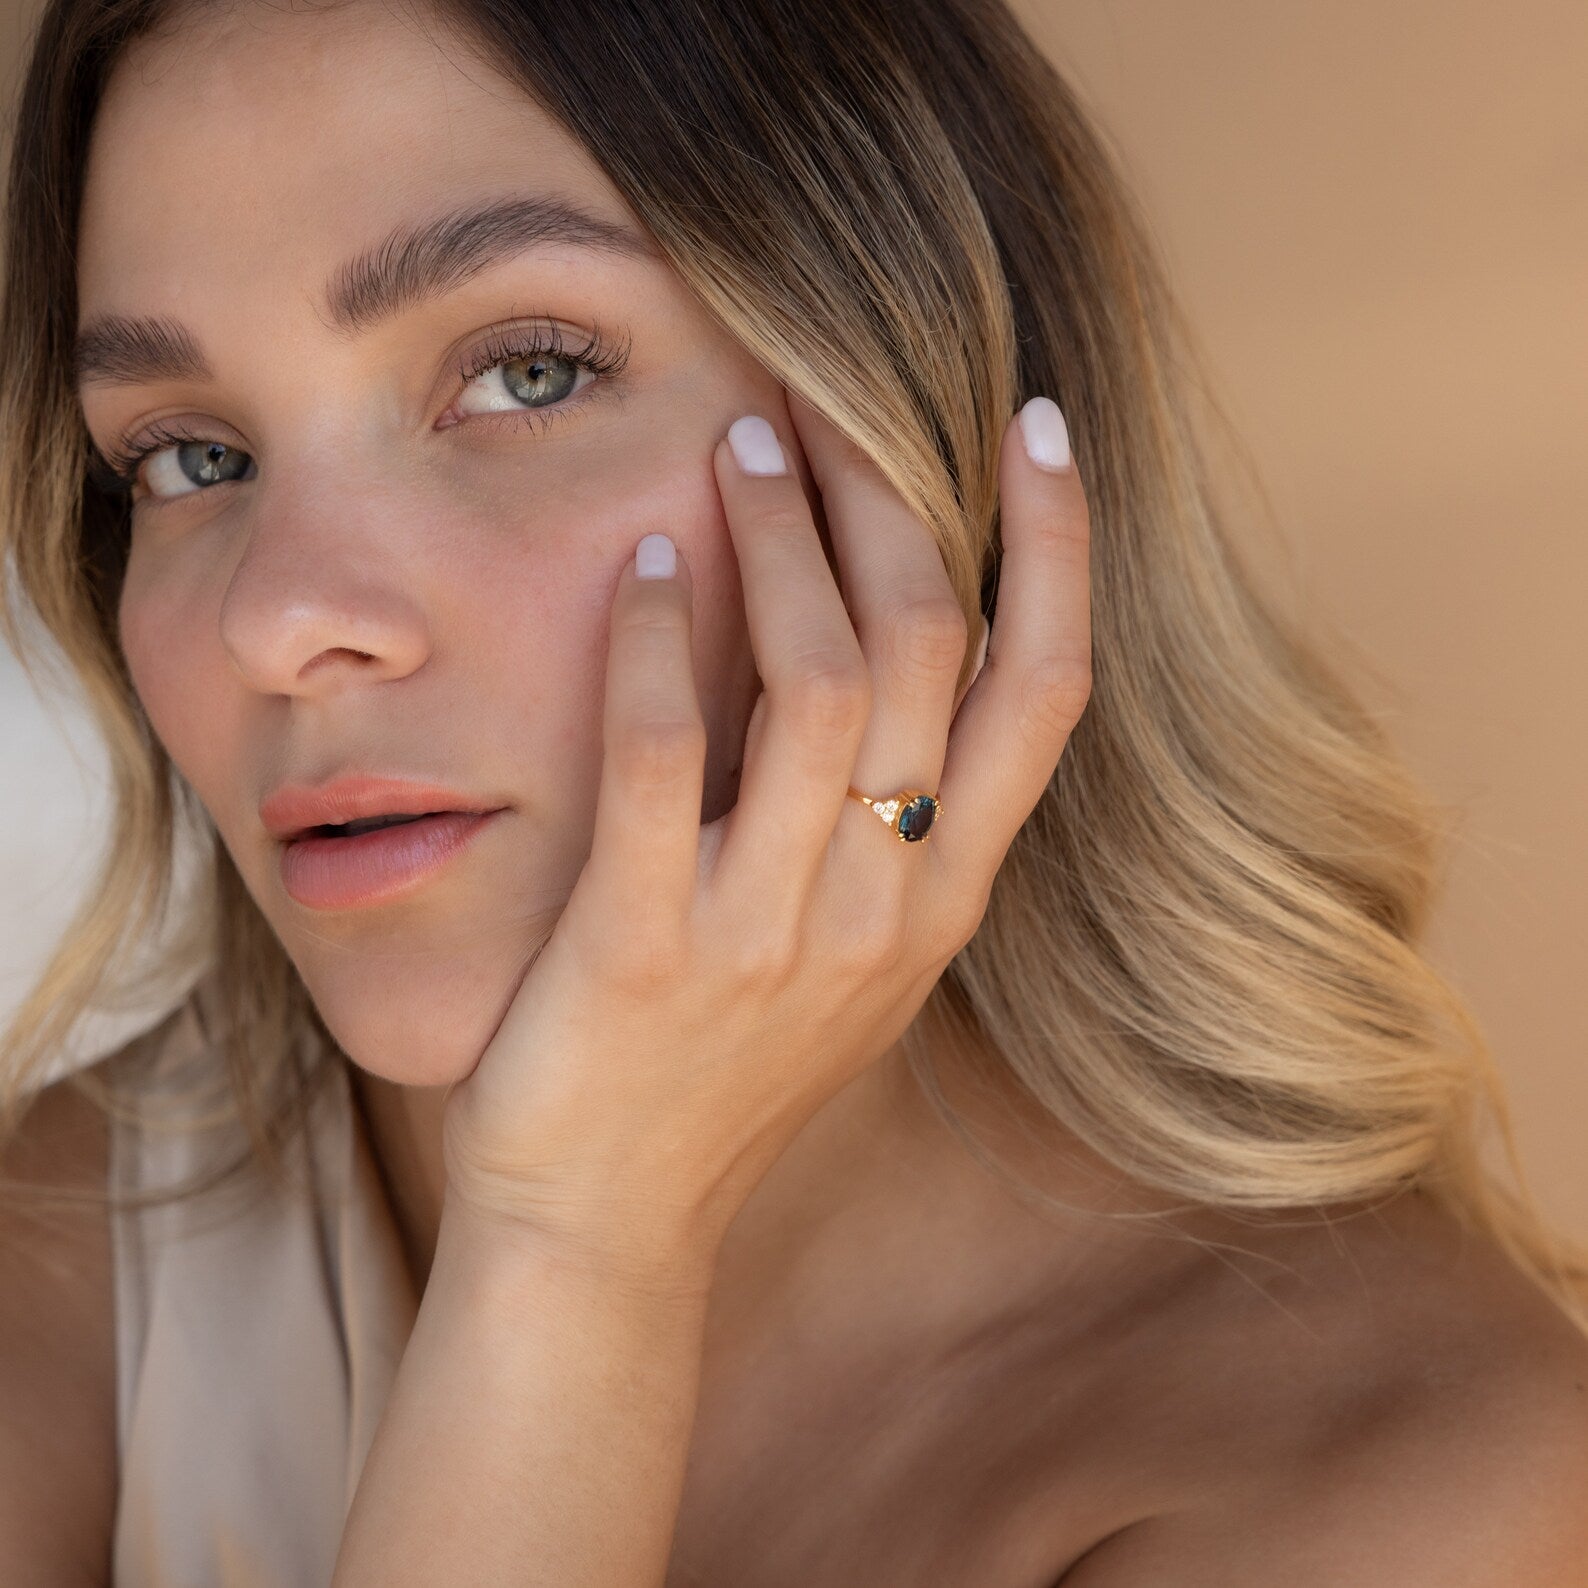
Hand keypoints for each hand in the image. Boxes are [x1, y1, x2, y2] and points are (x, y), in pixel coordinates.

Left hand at [439, 389, 1091, 1278]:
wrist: (607, 1222)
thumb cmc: (721, 1072)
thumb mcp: (846, 955)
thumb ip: (887, 831)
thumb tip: (886, 660)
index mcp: (943, 901)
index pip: (1044, 696)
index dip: (1056, 552)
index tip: (1039, 430)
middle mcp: (886, 908)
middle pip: (931, 654)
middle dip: (894, 501)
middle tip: (833, 399)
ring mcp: (772, 931)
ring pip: (820, 685)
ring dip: (785, 541)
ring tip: (741, 446)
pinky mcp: (646, 946)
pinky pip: (665, 759)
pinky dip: (656, 645)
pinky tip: (640, 567)